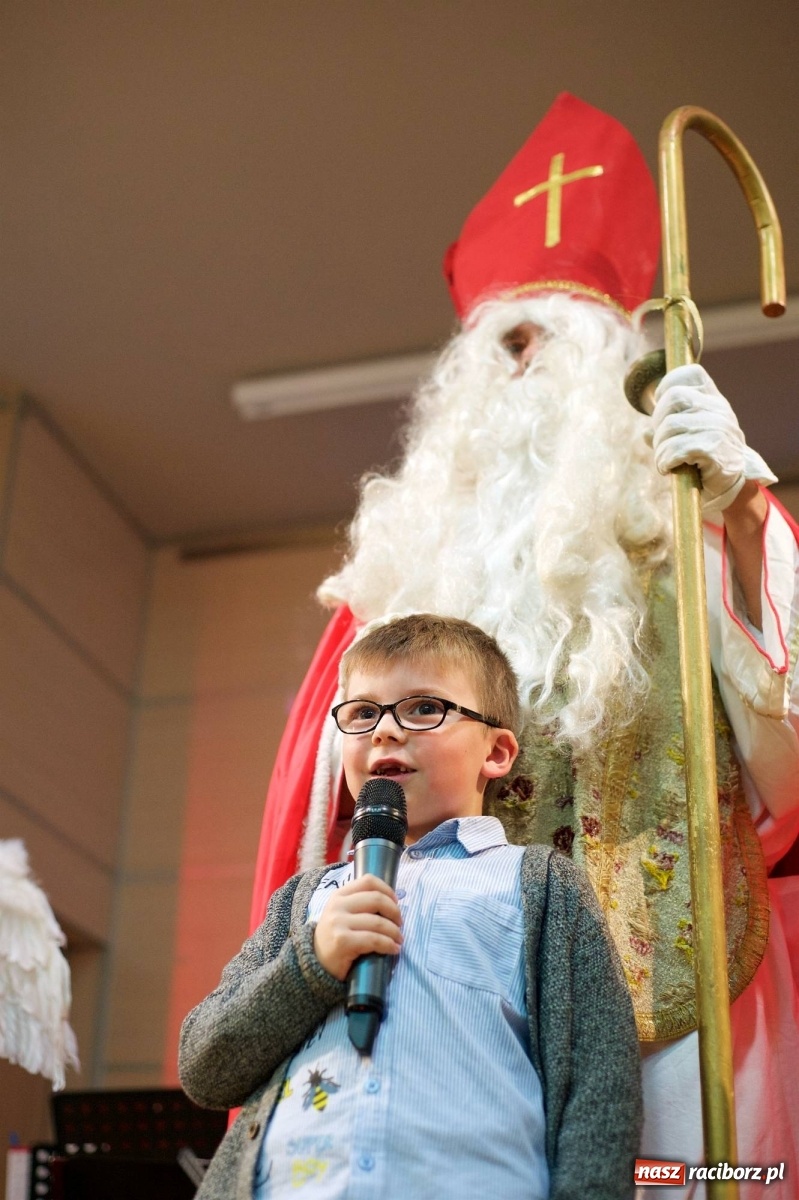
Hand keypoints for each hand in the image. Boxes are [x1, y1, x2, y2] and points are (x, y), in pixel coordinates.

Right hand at [313, 874, 402, 980]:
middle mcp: (338, 906)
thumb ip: (360, 904)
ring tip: (399, 940)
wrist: (316, 963)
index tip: (395, 903)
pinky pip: (374, 940)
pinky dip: (388, 945)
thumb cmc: (335, 937)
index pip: (368, 881)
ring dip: (395, 932)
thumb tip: (392, 902)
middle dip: (394, 912)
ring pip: (378, 922)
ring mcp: (338, 923)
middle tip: (400, 924)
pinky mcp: (343, 941)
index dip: (387, 890)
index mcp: (339, 895)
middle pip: (376, 899)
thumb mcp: (342, 914)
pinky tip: (393, 949)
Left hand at [650, 365, 775, 512]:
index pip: (691, 373)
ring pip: (670, 425)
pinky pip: (676, 449)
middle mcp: (718, 409)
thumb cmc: (709, 461)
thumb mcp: (692, 438)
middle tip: (661, 444)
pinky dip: (665, 461)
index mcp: (714, 401)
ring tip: (665, 461)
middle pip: (673, 397)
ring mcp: (718, 427)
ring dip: (660, 448)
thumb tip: (645, 433)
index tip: (663, 411)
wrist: (735, 487)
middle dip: (658, 422)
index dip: (668, 386)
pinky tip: (668, 468)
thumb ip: (670, 431)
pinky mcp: (713, 449)